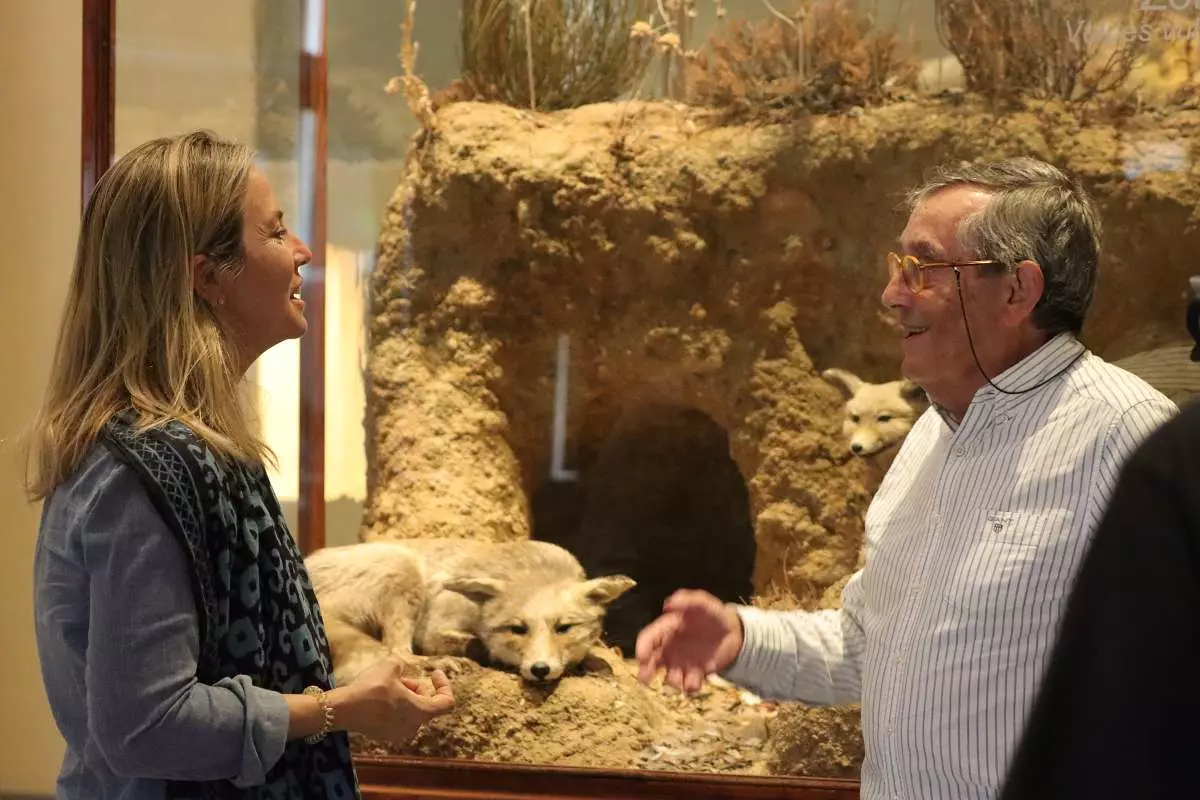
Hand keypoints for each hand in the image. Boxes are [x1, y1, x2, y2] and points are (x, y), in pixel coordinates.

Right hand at [333, 657, 454, 742]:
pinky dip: (395, 707)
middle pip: (426, 705)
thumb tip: (400, 669)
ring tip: (390, 684)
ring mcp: (397, 734)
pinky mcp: (383, 735)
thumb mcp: (390, 666)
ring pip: (411, 712)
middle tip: (403, 677)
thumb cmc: (371, 688)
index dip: (444, 685)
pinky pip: (397, 719)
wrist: (344, 709)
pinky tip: (379, 696)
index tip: (434, 673)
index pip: (446, 703)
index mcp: (421, 712)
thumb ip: (401, 664)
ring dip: (405, 697)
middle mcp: (412, 727)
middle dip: (418, 688)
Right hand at [635, 589, 743, 693]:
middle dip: (646, 672)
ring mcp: (681, 663)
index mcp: (667, 629)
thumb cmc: (713, 615)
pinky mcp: (695, 674)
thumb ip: (687, 600)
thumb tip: (668, 604)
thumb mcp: (703, 603)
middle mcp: (670, 648)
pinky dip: (690, 685)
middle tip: (645, 679)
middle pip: (651, 662)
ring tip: (680, 680)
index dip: (642, 647)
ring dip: (672, 681)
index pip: (648, 638)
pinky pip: (688, 684)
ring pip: (669, 677)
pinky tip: (697, 679)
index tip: (642, 657)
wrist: (733, 632)